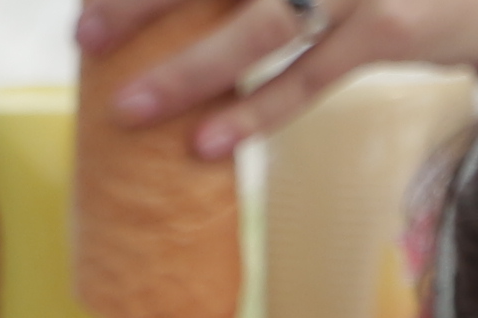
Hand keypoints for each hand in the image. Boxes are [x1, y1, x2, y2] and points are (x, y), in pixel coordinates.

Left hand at [76, 0, 477, 157]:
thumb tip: (228, 17)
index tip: (100, 9)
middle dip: (142, 5)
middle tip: (87, 41)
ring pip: (251, 27)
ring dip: (184, 71)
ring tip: (128, 109)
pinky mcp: (389, 30)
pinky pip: (307, 80)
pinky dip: (253, 111)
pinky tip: (208, 144)